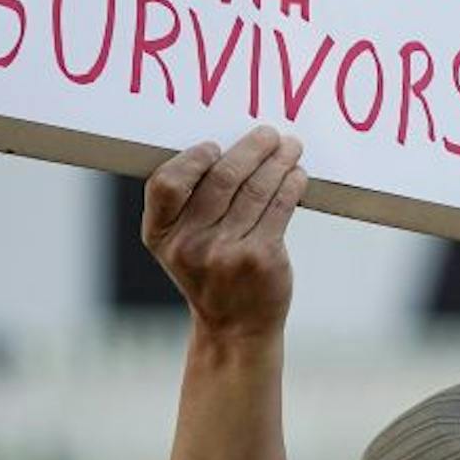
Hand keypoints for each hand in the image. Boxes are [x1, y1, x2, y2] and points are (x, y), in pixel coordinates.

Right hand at [141, 125, 306, 336]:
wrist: (235, 326)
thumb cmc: (211, 273)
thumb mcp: (183, 245)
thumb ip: (191, 205)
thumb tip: (230, 146)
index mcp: (161, 235)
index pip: (165, 184)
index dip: (192, 159)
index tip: (215, 145)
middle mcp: (189, 244)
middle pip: (221, 177)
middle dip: (251, 148)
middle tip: (268, 133)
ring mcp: (225, 252)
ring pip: (256, 188)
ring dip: (278, 160)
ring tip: (290, 146)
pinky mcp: (260, 257)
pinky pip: (279, 206)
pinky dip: (291, 183)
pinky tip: (297, 174)